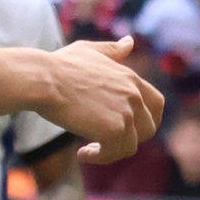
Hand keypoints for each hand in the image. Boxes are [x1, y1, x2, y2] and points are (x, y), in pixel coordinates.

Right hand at [39, 37, 165, 161]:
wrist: (43, 79)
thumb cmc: (59, 66)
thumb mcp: (89, 51)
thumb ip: (112, 50)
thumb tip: (130, 42)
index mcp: (131, 79)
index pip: (157, 104)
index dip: (147, 119)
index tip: (129, 129)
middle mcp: (134, 95)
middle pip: (148, 128)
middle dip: (129, 138)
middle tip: (105, 142)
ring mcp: (126, 112)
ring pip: (131, 145)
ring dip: (110, 152)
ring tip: (88, 150)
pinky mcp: (113, 129)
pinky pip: (115, 152)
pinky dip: (99, 157)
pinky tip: (81, 153)